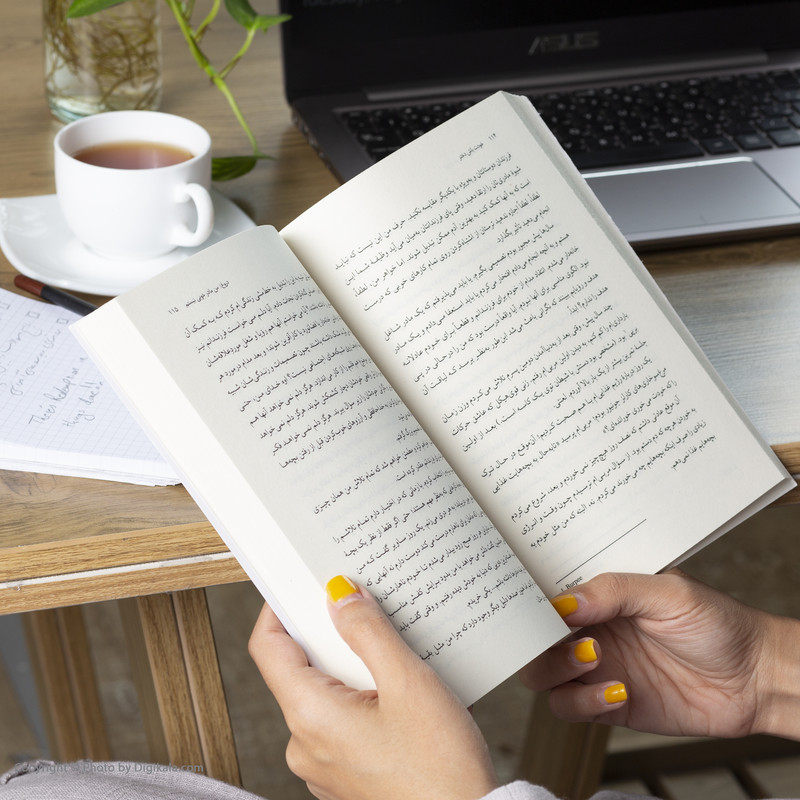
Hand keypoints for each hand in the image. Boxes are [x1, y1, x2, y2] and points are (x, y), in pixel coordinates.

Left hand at [248, 577, 499, 799]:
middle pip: (298, 669)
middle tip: (362, 610)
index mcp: (310, 718)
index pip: (269, 648)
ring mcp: (323, 765)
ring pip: (323, 695)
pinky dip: (359, 697)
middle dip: (329, 636)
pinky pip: (339, 721)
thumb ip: (368, 632)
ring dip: (350, 667)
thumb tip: (341, 597)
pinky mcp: (344, 775)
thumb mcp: (407, 682)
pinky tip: (395, 692)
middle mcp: (306, 744)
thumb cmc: (441, 767)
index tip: (302, 584)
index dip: (279, 609)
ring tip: (390, 653)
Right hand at [521, 570, 799, 739]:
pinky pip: (570, 707)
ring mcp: (596, 667)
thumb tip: (563, 602)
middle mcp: (590, 629)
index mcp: (598, 595)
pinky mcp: (606, 704)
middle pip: (534, 637)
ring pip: (542, 674)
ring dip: (556, 668)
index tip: (533, 603)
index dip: (531, 598)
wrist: (756, 679)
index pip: (548, 593)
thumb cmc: (716, 623)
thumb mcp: (668, 592)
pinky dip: (583, 702)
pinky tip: (617, 692)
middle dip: (539, 638)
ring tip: (595, 659)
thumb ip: (614, 591)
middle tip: (571, 635)